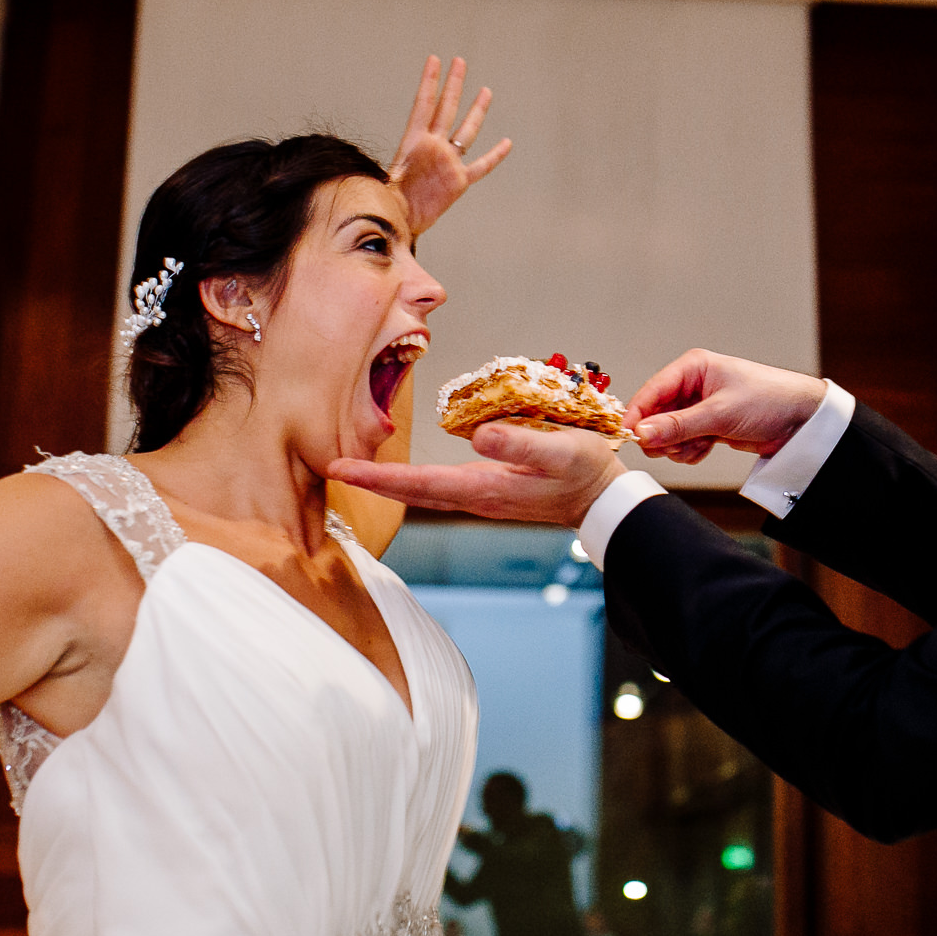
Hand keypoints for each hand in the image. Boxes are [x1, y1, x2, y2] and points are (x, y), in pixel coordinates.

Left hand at [326, 422, 625, 527]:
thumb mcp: (559, 452)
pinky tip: (404, 473)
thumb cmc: (585, 472)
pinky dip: (412, 481)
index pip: (418, 484)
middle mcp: (475, 496)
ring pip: (422, 492)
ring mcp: (481, 496)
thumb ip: (520, 444)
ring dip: (388, 482)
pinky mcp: (489, 490)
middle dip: (371, 482)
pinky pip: (438, 487)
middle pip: (411, 492)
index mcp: (485, 488)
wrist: (604, 499)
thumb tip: (476, 436)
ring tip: (357, 469)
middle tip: (332, 468)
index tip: (339, 469)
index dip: (377, 477)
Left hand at [389, 55, 511, 236]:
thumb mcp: (382, 180)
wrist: (399, 220)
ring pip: (466, 131)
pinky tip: (506, 143)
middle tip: (460, 61)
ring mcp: (448, 162)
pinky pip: (481, 166)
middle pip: (446, 109)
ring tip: (486, 90)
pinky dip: (494, 156)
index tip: (434, 60)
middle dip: (453, 85)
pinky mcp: (458, 181)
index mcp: (413, 142)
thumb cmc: (386, 200)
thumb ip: (387, 173)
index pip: (424, 105)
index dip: (429, 82)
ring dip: (476, 111)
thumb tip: (379, 173)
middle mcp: (433, 147)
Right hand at [625, 350, 827, 463]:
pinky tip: (707, 447)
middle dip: (664, 435)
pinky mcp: (708, 426)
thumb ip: (678, 426)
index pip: (652, 391)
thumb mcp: (720, 413)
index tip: (629, 436)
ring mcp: (699, 407)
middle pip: (656, 416)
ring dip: (680, 446)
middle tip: (677, 444)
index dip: (638, 415)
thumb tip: (643, 433)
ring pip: (668, 434)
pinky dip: (691, 451)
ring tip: (702, 444)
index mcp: (693, 368)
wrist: (802, 420)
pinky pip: (683, 444)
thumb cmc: (770, 399)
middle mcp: (692, 386)